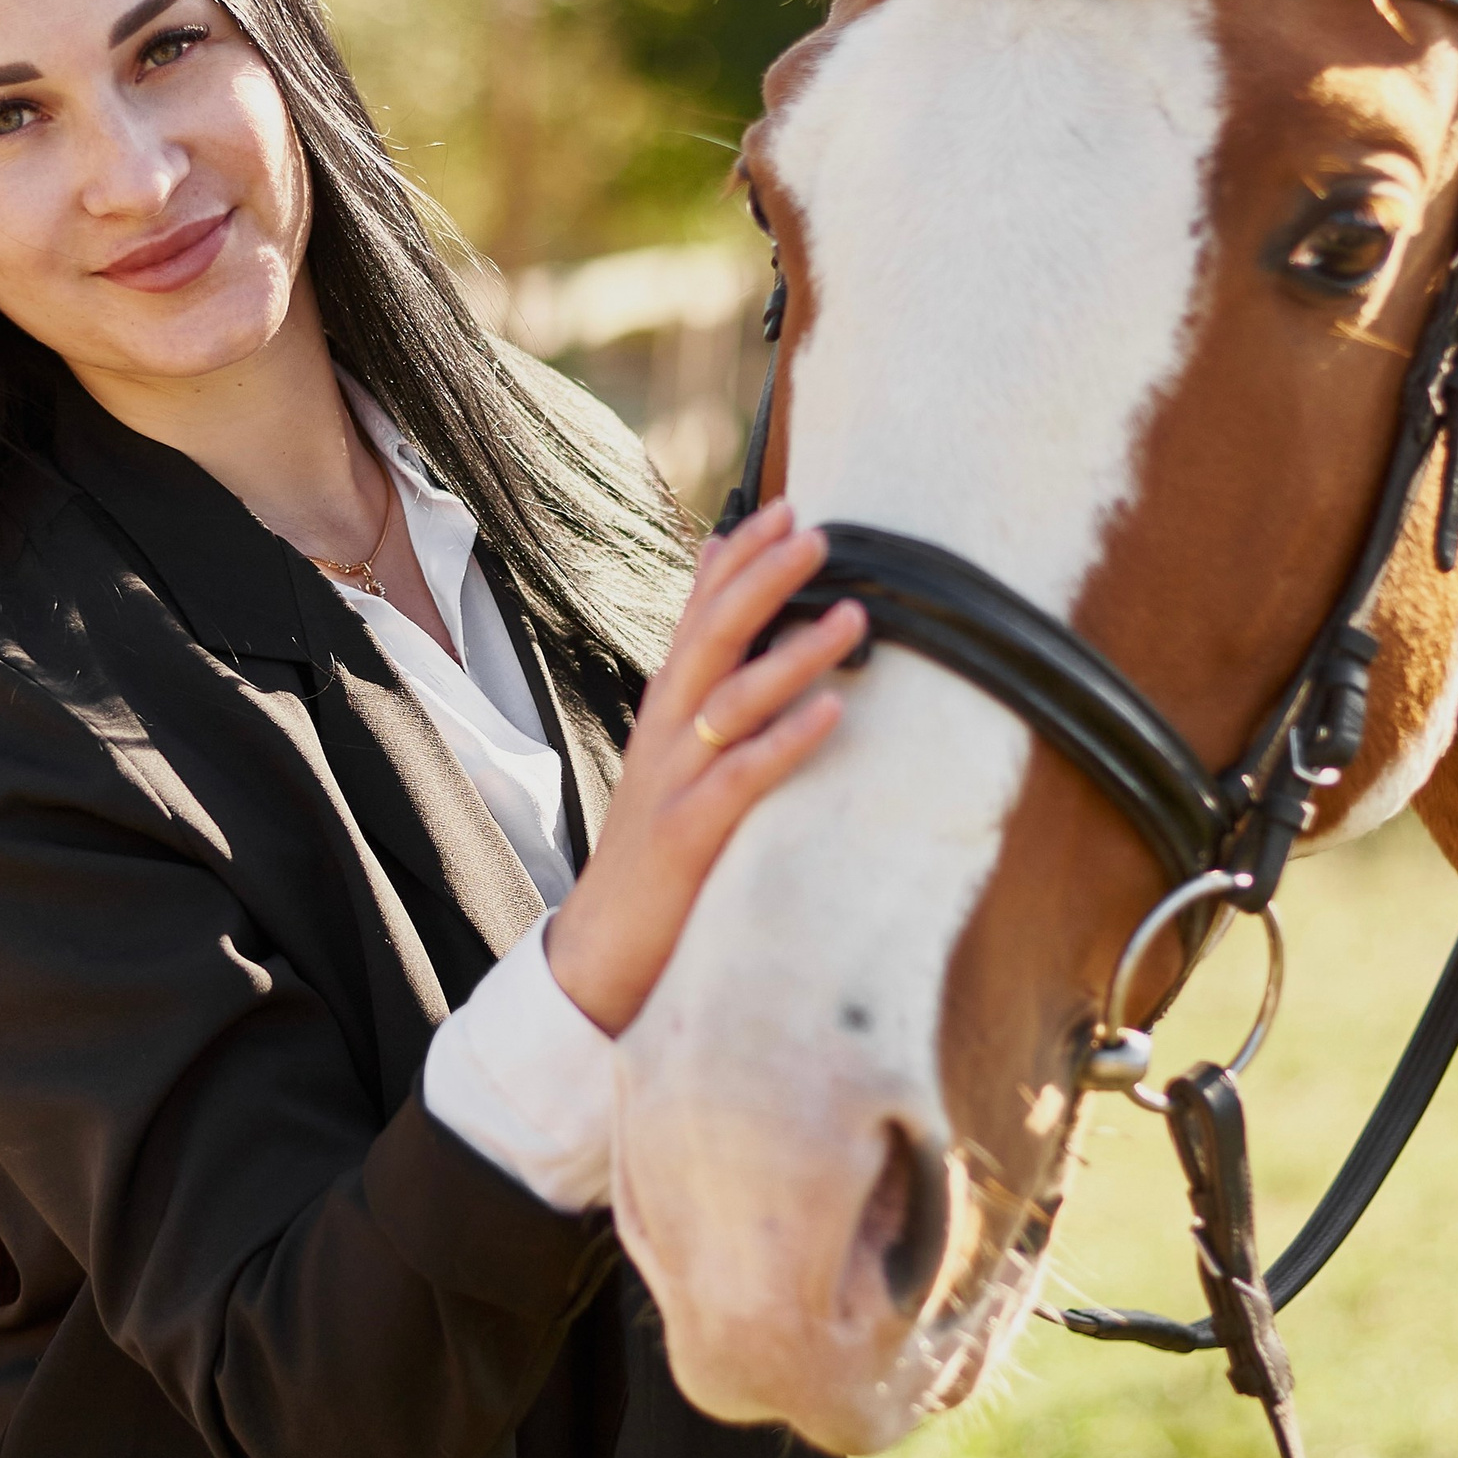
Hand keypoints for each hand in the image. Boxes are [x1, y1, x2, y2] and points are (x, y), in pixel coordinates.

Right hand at [545, 498, 863, 1036]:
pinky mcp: (686, 836)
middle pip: (709, 639)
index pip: (696, 616)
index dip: (737, 561)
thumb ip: (706, 698)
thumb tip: (736, 631)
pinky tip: (833, 712)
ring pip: (731, 700)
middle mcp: (663, 735)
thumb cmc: (657, 853)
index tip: (786, 508)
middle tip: (820, 534)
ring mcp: (670, 783)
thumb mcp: (678, 764)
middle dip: (763, 582)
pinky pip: (741, 778)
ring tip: (856, 616)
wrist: (601, 949)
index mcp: (665, 712)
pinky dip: (787, 741)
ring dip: (793, 654)